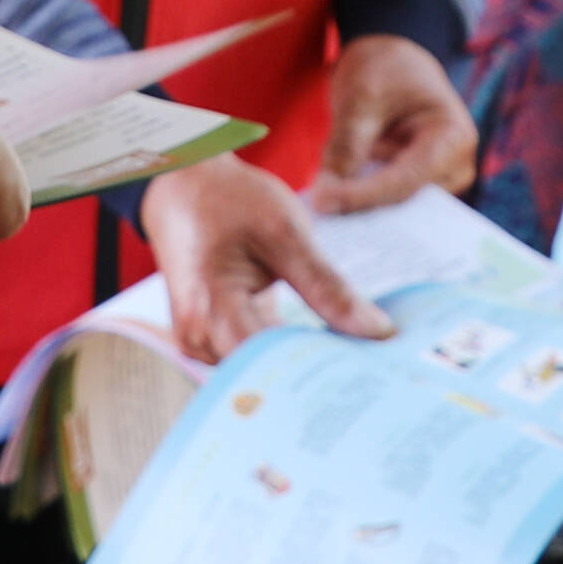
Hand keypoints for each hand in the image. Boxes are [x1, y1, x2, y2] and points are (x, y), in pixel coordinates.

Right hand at [142, 157, 392, 364]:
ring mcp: (202, 343)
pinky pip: (255, 360)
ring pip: (262, 373)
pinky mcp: (213, 341)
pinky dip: (290, 356)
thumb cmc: (229, 202)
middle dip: (319, 375)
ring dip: (306, 367)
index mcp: (211, 307)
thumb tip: (377, 332)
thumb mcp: (286, 232)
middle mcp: (199, 336)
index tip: (372, 372)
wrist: (185, 186)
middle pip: (266, 377)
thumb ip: (328, 287)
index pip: (271, 365)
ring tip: (357, 362)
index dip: (321, 373)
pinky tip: (327, 351)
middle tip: (377, 371)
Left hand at [303, 34, 477, 212]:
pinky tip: (328, 213)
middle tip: (321, 227)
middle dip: (363, 215)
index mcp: (453, 138)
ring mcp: (438, 183)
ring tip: (322, 224)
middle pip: (404, 203)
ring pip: (394, 211)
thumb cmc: (384, 69)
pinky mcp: (415, 190)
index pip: (406, 179)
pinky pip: (387, 207)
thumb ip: (347, 144)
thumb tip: (327, 193)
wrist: (394, 64)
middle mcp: (455, 168)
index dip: (363, 195)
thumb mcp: (362, 96)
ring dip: (359, 217)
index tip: (322, 203)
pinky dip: (359, 209)